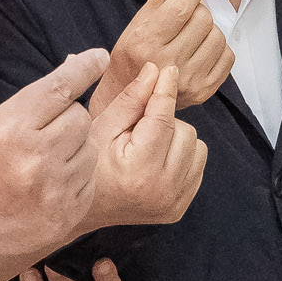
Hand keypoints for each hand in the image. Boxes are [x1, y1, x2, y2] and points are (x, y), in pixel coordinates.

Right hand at [0, 49, 103, 259]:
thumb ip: (33, 100)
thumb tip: (76, 66)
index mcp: (10, 130)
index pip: (60, 89)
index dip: (84, 69)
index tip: (98, 58)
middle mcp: (34, 160)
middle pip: (80, 118)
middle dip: (67, 117)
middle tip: (45, 129)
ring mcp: (51, 194)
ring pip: (90, 150)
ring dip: (74, 148)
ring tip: (44, 159)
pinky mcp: (62, 219)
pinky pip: (88, 182)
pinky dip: (75, 177)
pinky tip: (50, 182)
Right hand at [83, 63, 206, 231]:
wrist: (84, 210)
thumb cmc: (88, 164)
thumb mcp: (101, 127)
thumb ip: (130, 99)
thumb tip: (155, 71)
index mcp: (140, 170)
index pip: (163, 119)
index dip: (166, 90)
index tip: (168, 70)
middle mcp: (162, 190)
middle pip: (185, 131)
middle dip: (164, 122)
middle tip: (138, 130)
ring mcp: (173, 202)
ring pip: (196, 147)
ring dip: (176, 138)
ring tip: (147, 145)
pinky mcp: (179, 208)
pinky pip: (197, 166)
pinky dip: (182, 156)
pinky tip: (156, 160)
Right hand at [94, 0, 233, 112]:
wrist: (134, 97)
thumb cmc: (134, 54)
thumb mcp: (141, 20)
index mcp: (146, 43)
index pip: (181, 8)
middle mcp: (167, 64)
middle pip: (203, 19)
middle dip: (199, 9)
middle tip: (188, 14)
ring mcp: (187, 81)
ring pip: (218, 36)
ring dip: (210, 28)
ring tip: (193, 33)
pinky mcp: (203, 92)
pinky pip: (228, 57)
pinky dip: (219, 47)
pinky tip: (202, 48)